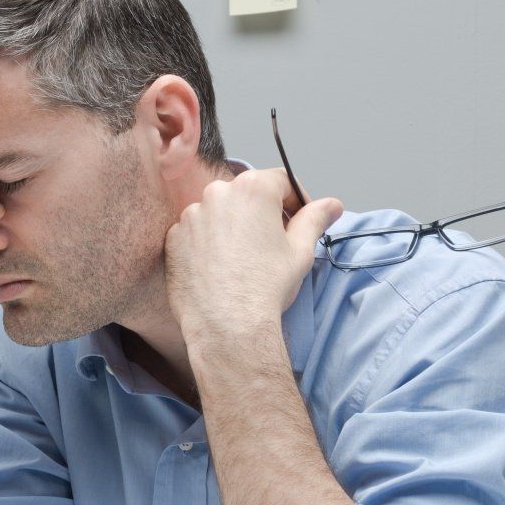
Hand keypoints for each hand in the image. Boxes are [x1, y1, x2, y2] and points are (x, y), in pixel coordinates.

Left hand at [164, 169, 342, 348]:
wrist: (226, 324)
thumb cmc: (265, 287)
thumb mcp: (301, 250)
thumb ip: (314, 219)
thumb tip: (331, 205)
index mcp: (253, 188)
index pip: (281, 181)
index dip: (296, 200)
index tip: (301, 218)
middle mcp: (217, 193)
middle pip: (247, 195)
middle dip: (263, 213)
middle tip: (275, 243)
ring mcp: (191, 216)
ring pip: (220, 213)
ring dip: (234, 227)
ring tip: (245, 259)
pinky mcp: (173, 238)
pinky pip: (196, 232)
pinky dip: (208, 243)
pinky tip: (221, 268)